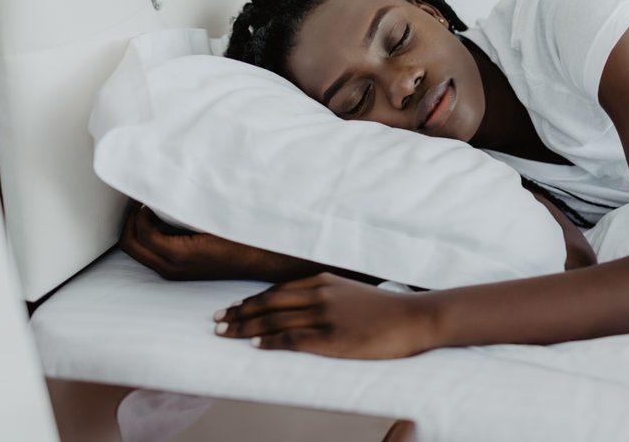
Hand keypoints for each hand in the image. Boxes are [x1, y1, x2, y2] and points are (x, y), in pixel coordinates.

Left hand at [119, 201, 275, 280]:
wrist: (263, 259)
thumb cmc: (243, 236)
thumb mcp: (213, 217)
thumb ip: (185, 208)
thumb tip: (162, 190)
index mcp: (179, 254)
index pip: (142, 230)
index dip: (140, 209)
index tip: (149, 192)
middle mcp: (172, 268)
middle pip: (131, 245)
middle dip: (130, 219)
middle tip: (140, 199)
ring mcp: (174, 272)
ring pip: (139, 251)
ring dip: (138, 227)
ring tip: (151, 206)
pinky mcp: (180, 271)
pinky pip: (152, 253)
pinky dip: (149, 235)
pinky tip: (164, 219)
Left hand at [212, 272, 436, 359]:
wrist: (414, 318)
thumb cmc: (386, 311)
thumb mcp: (352, 294)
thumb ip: (327, 296)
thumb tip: (304, 307)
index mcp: (324, 282)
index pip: (276, 292)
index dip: (250, 301)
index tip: (230, 308)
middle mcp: (320, 294)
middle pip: (268, 303)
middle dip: (238, 313)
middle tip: (215, 321)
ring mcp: (325, 315)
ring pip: (274, 321)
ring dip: (244, 327)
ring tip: (223, 333)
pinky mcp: (332, 338)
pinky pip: (292, 339)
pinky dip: (269, 342)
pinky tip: (253, 346)